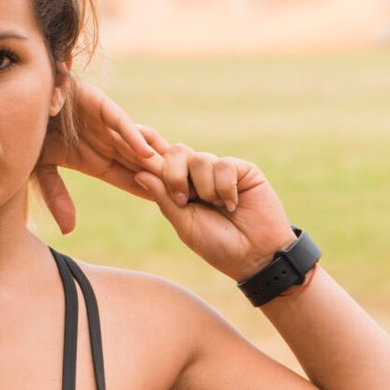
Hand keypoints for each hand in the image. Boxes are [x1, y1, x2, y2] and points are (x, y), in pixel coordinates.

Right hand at [33, 75, 163, 234]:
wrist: (20, 100)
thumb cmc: (29, 133)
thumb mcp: (43, 171)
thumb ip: (57, 196)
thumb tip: (69, 230)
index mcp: (95, 158)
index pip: (129, 179)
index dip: (149, 191)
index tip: (171, 206)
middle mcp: (105, 141)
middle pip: (140, 162)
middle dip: (162, 176)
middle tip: (187, 192)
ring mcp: (103, 122)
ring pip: (136, 143)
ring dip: (154, 159)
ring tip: (177, 176)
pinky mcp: (96, 102)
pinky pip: (119, 121)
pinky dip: (132, 136)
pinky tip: (147, 152)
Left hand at [131, 136, 295, 282]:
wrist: (255, 256)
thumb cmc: (218, 245)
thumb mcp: (185, 224)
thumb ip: (164, 197)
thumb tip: (140, 173)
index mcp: (180, 188)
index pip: (161, 162)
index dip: (148, 148)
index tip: (134, 133)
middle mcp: (199, 176)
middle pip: (177, 152)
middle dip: (175, 174)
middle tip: (185, 199)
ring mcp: (220, 171)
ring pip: (200, 159)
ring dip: (205, 188)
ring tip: (218, 207)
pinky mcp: (242, 170)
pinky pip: (224, 165)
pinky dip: (225, 188)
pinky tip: (233, 204)